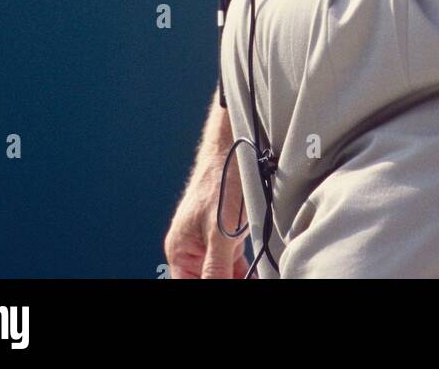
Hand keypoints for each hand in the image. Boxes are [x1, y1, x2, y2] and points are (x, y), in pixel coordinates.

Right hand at [164, 153, 253, 278]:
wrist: (236, 149)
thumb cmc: (221, 182)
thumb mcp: (220, 232)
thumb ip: (216, 268)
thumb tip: (215, 288)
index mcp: (180, 250)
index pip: (188, 285)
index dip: (208, 289)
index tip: (229, 285)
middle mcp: (192, 250)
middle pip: (208, 281)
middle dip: (227, 282)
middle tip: (248, 280)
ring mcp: (210, 244)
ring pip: (222, 276)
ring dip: (239, 279)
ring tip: (255, 278)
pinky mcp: (227, 239)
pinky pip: (234, 267)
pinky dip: (246, 274)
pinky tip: (258, 276)